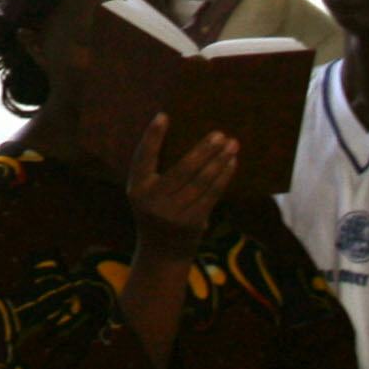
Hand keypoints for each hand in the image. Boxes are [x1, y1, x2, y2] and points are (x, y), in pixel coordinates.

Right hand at [126, 113, 237, 252]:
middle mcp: (152, 201)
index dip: (152, 136)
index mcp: (136, 188)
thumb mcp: (145, 193)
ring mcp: (173, 214)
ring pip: (201, 181)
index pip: (143, 157)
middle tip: (219, 133)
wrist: (162, 253)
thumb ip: (155, 171)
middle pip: (182, 168)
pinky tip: (232, 164)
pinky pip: (212, 195)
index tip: (164, 115)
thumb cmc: (156, 211)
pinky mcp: (193, 223)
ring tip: (232, 144)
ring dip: (219, 161)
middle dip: (204, 149)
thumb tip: (185, 138)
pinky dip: (223, 177)